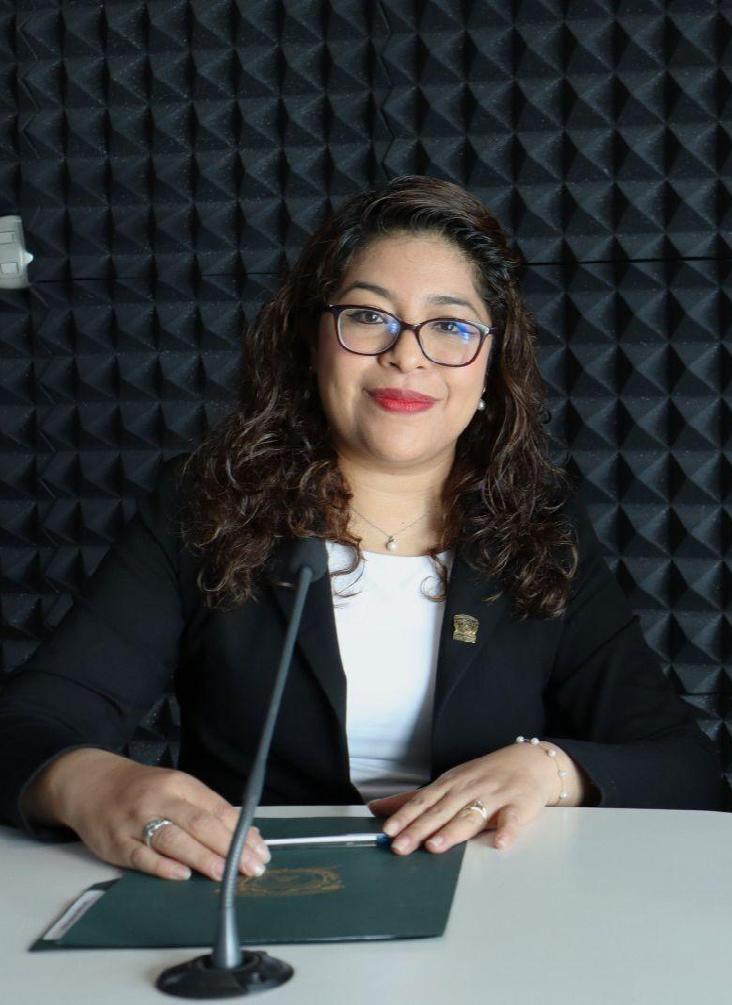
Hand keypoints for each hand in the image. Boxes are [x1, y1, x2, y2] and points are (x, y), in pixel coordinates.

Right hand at [21, 749, 269, 881]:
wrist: (91, 783)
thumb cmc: (142, 790)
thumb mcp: (175, 788)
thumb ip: (207, 809)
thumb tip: (247, 834)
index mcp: (179, 784)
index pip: (216, 809)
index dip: (241, 831)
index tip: (260, 851)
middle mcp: (160, 799)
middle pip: (200, 823)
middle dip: (229, 847)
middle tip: (251, 868)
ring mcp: (136, 821)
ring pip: (174, 839)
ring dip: (203, 858)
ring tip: (226, 874)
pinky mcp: (117, 842)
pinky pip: (142, 856)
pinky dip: (163, 866)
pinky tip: (182, 875)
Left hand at [368, 742, 580, 854]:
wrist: (529, 762)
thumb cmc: (483, 776)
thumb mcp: (448, 782)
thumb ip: (415, 799)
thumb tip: (377, 808)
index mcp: (450, 785)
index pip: (422, 802)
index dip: (404, 817)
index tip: (387, 832)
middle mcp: (468, 790)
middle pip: (440, 812)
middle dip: (419, 829)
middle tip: (400, 846)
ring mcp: (494, 797)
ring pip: (471, 815)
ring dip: (453, 831)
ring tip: (435, 846)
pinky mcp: (520, 805)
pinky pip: (513, 820)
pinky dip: (507, 831)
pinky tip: (499, 843)